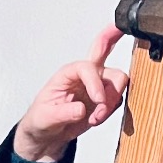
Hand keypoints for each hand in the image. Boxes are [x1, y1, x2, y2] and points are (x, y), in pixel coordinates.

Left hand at [14, 26, 130, 162]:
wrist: (46, 135)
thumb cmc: (41, 120)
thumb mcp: (45, 118)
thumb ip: (64, 113)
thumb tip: (82, 110)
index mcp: (67, 73)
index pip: (88, 68)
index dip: (96, 83)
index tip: (98, 101)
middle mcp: (84, 75)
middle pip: (104, 50)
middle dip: (113, 35)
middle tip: (121, 28)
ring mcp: (97, 85)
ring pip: (118, 79)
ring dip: (112, 100)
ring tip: (96, 117)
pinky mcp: (105, 98)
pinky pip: (118, 98)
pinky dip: (111, 110)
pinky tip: (95, 119)